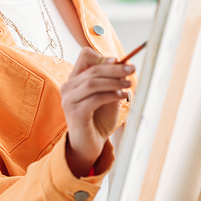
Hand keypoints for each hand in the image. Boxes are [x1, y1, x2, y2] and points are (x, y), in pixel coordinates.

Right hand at [60, 47, 134, 176]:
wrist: (90, 144)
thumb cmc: (98, 119)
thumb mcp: (107, 96)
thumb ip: (110, 81)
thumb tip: (122, 64)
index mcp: (75, 80)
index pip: (85, 56)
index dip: (103, 57)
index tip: (120, 62)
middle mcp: (68, 87)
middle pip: (92, 69)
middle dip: (115, 69)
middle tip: (132, 70)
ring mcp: (69, 100)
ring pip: (92, 83)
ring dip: (113, 82)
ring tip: (128, 85)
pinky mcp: (75, 113)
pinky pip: (94, 99)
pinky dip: (110, 95)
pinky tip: (122, 97)